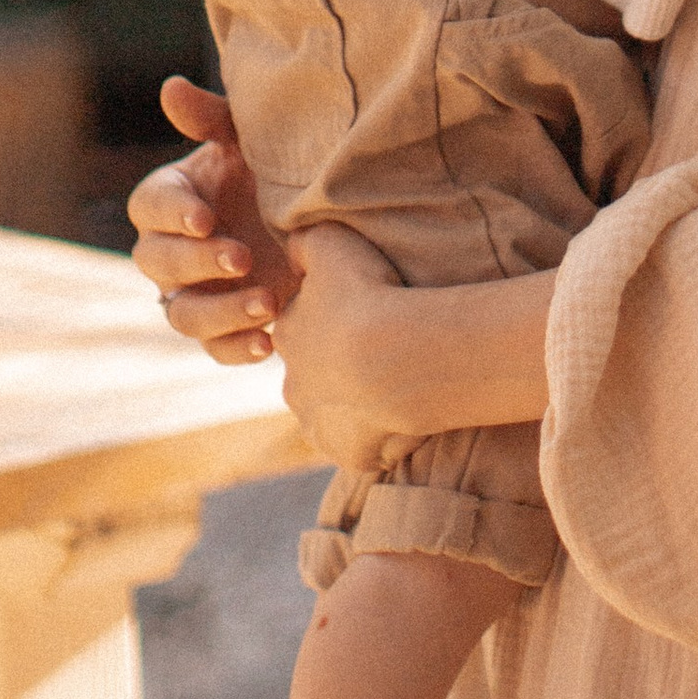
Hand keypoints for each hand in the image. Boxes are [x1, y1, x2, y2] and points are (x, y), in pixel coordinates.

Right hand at [127, 76, 295, 363]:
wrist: (323, 219)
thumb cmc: (277, 168)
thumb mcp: (252, 140)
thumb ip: (213, 118)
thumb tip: (171, 87)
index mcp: (174, 198)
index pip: (149, 206)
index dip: (172, 214)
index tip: (205, 217)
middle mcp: (174, 250)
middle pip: (157, 264)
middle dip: (196, 262)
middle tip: (241, 256)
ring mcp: (196, 293)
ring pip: (182, 315)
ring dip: (219, 312)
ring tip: (267, 303)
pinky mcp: (225, 328)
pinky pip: (217, 350)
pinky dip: (238, 350)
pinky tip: (270, 342)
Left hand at [269, 222, 418, 467]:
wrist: (400, 357)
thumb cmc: (369, 294)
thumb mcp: (331, 245)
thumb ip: (304, 244)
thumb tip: (292, 250)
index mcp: (288, 335)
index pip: (302, 327)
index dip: (334, 319)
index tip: (365, 313)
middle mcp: (294, 384)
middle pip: (316, 375)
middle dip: (341, 367)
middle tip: (384, 350)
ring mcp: (321, 424)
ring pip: (338, 413)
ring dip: (362, 402)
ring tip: (402, 382)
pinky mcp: (349, 454)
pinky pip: (364, 447)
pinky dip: (382, 436)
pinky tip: (409, 413)